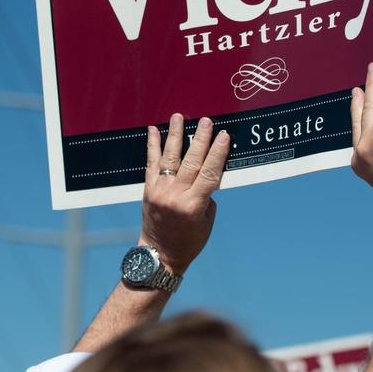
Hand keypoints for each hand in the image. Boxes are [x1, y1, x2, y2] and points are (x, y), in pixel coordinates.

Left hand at [140, 114, 230, 274]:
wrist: (159, 255)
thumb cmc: (189, 240)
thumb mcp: (207, 220)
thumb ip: (207, 194)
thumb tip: (207, 169)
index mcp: (194, 205)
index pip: (209, 173)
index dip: (218, 153)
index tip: (224, 135)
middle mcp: (175, 196)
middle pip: (191, 161)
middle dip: (200, 139)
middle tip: (207, 121)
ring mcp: (160, 191)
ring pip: (170, 157)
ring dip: (175, 135)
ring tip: (179, 116)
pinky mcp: (148, 189)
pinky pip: (151, 163)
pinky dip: (152, 146)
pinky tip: (153, 130)